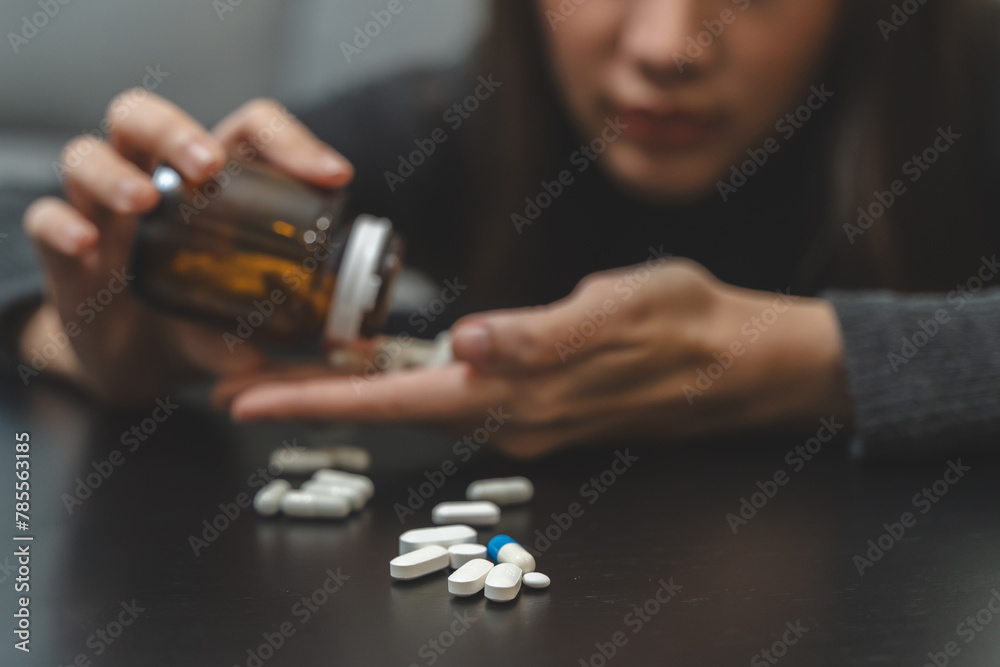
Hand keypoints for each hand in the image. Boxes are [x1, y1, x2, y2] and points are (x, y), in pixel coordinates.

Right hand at [20, 92, 352, 401]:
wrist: (133, 356)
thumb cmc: (193, 315)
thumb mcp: (228, 323)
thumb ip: (240, 337)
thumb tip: (259, 361)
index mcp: (210, 183)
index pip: (247, 130)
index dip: (290, 141)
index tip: (333, 177)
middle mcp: (150, 180)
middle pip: (144, 118)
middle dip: (173, 131)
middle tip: (205, 166)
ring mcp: (101, 211)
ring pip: (86, 154)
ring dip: (114, 173)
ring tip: (145, 200)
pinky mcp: (64, 249)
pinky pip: (46, 220)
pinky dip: (61, 225)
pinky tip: (86, 244)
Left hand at [216, 259, 851, 457]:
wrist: (739, 362)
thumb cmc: (687, 324)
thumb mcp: (620, 310)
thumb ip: (541, 335)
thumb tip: (470, 345)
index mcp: (517, 392)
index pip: (395, 399)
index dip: (315, 400)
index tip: (245, 402)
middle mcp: (511, 416)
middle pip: (389, 408)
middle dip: (311, 397)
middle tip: (238, 381)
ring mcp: (524, 416)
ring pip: (416, 403)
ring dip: (350, 388)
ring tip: (289, 365)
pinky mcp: (539, 404)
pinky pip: (453, 396)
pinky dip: (402, 380)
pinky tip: (379, 359)